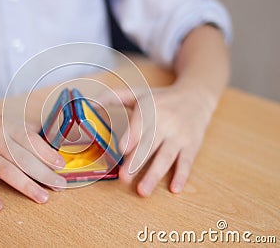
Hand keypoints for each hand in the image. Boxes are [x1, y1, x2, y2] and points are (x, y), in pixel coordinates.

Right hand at [0, 109, 66, 210]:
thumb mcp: (4, 122)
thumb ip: (26, 132)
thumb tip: (52, 144)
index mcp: (6, 126)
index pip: (31, 141)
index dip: (48, 154)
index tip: (61, 166)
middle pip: (23, 158)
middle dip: (44, 174)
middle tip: (59, 186)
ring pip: (6, 171)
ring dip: (26, 186)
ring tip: (42, 198)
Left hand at [99, 83, 215, 195]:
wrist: (197, 97)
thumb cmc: (160, 99)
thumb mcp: (139, 94)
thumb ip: (114, 97)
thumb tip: (89, 103)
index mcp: (150, 108)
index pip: (140, 123)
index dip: (132, 136)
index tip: (122, 149)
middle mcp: (165, 122)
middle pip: (150, 144)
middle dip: (137, 162)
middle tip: (124, 178)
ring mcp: (179, 136)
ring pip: (166, 157)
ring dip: (154, 175)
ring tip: (142, 191)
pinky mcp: (192, 146)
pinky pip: (186, 162)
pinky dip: (181, 176)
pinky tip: (174, 189)